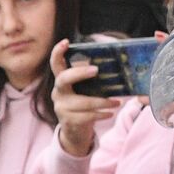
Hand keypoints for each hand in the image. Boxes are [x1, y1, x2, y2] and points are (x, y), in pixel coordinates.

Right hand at [50, 39, 120, 158]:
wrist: (75, 131)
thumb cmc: (84, 105)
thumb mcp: (85, 90)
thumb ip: (93, 79)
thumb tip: (117, 65)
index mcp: (62, 80)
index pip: (56, 64)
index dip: (58, 52)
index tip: (65, 42)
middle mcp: (58, 92)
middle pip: (64, 78)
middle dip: (80, 73)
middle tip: (96, 70)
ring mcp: (61, 107)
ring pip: (82, 102)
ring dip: (102, 102)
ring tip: (117, 102)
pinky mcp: (68, 121)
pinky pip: (87, 116)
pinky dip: (101, 114)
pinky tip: (110, 113)